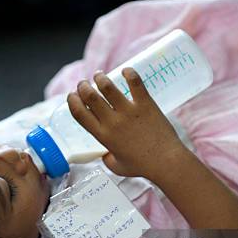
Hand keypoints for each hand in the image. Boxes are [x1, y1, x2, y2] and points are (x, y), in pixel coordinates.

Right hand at [67, 68, 185, 179]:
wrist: (165, 162)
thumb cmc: (142, 166)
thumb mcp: (117, 167)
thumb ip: (108, 159)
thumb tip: (106, 155)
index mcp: (103, 136)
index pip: (79, 113)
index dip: (72, 101)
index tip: (72, 96)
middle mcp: (112, 121)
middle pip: (90, 96)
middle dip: (83, 86)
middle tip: (84, 84)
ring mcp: (128, 111)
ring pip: (107, 86)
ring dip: (100, 77)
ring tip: (99, 75)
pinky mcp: (145, 104)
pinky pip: (135, 82)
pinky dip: (129, 73)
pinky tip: (126, 70)